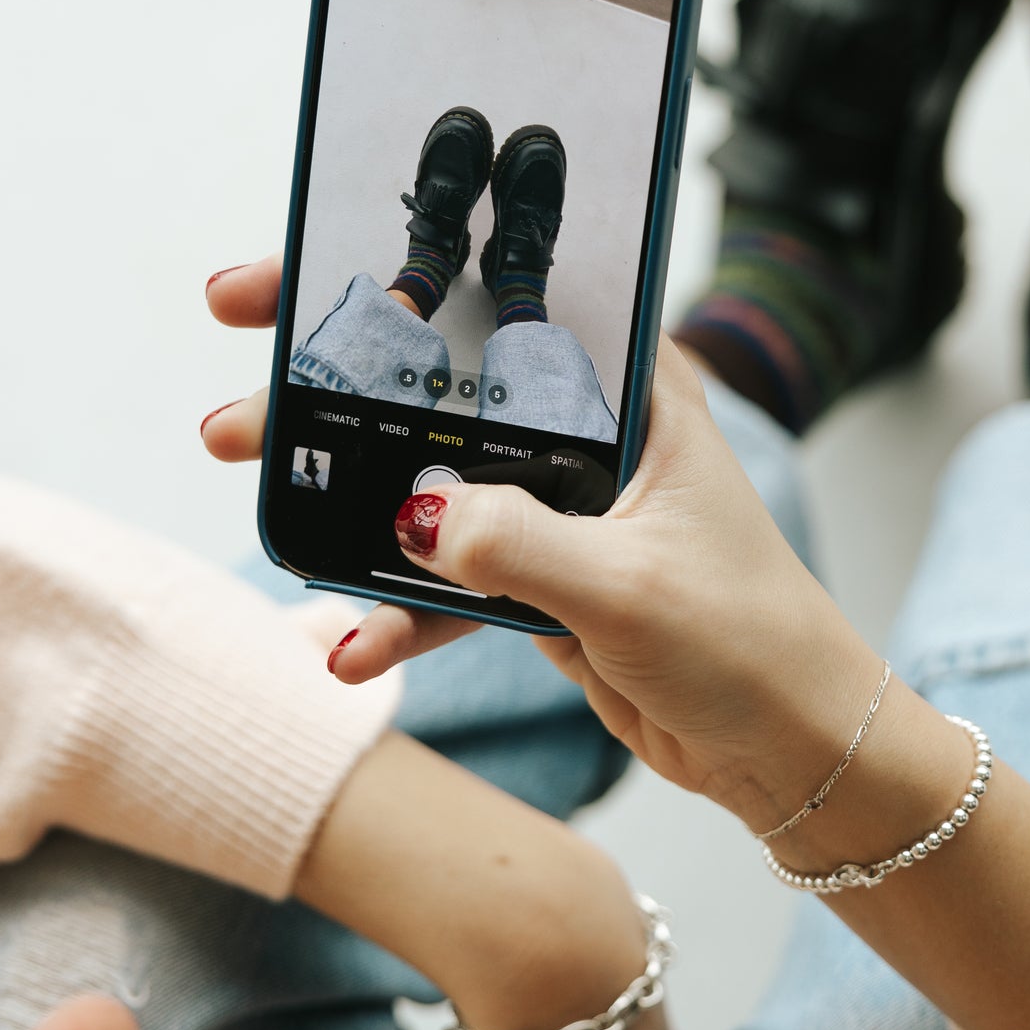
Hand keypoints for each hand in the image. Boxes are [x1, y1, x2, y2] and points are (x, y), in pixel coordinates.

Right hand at [204, 259, 878, 830]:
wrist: (788, 750)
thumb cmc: (751, 641)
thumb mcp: (631, 585)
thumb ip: (518, 546)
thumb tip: (411, 518)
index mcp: (634, 392)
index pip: (506, 303)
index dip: (400, 279)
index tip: (298, 280)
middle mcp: (592, 432)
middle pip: (445, 386)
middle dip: (338, 388)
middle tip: (241, 401)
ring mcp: (560, 506)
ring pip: (430, 484)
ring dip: (347, 503)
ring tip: (258, 507)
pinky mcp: (541, 579)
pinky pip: (447, 583)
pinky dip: (397, 613)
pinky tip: (347, 647)